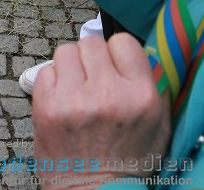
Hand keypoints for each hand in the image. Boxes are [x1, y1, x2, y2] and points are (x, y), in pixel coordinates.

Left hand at [33, 35, 170, 187]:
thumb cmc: (128, 162)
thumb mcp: (158, 126)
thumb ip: (153, 86)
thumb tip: (138, 52)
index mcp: (140, 96)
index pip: (123, 42)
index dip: (118, 53)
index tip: (115, 66)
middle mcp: (107, 94)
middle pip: (90, 43)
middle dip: (92, 58)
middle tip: (93, 79)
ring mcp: (74, 100)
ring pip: (65, 51)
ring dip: (71, 67)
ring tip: (77, 89)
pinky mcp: (46, 107)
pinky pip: (45, 71)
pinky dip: (53, 82)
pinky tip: (62, 100)